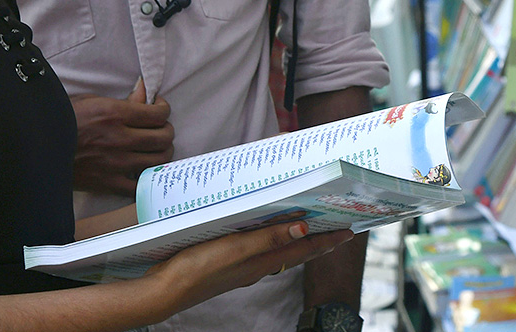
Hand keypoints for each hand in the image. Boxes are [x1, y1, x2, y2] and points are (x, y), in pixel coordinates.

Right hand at [71, 80, 173, 195]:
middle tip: (160, 129)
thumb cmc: (62, 119)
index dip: (164, 109)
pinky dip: (145, 180)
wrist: (38, 145)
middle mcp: (119, 139)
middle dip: (166, 132)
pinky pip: (139, 187)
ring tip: (156, 149)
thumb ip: (123, 99)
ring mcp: (115, 163)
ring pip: (158, 161)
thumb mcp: (91, 101)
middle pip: (163, 138)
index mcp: (115, 114)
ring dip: (162, 154)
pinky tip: (143, 172)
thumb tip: (144, 91)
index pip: (158, 114)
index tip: (159, 109)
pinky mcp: (107, 183)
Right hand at [146, 221, 353, 318]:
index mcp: (263, 262)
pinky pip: (261, 248)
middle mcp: (258, 266)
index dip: (328, 239)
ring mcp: (243, 266)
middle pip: (297, 251)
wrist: (164, 291)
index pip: (305, 249)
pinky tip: (267, 230)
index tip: (351, 229)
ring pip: (280, 250)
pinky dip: (273, 237)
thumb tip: (305, 229)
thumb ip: (268, 238)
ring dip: (298, 237)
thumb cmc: (198, 269)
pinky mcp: (228, 262)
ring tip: (313, 224)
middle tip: (339, 224)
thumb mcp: (236, 249)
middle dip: (320, 238)